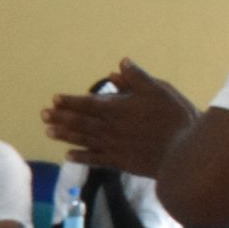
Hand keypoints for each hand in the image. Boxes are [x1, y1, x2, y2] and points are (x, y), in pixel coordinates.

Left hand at [43, 59, 198, 178]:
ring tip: (48, 132)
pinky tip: (68, 155)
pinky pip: (95, 159)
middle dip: (61, 117)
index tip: (54, 100)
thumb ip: (136, 78)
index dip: (70, 102)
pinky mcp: (121, 162)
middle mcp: (111, 128)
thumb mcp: (159, 89)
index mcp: (118, 108)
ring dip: (65, 135)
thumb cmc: (174, 117)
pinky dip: (81, 157)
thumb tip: (118, 65)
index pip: (88, 103)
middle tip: (43, 115)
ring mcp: (114, 146)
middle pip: (80, 122)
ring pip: (84, 139)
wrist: (185, 152)